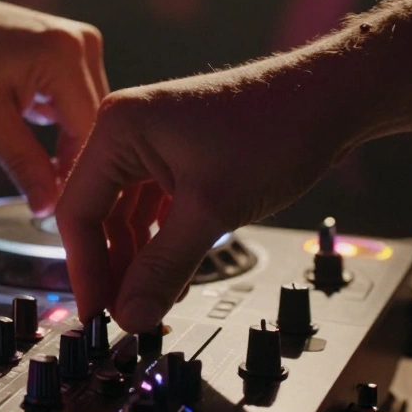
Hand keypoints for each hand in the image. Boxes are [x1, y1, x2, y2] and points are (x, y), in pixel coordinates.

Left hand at [0, 0, 106, 215]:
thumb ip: (22, 164)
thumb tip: (48, 209)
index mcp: (64, 55)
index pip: (89, 131)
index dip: (76, 174)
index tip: (58, 209)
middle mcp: (83, 42)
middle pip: (95, 122)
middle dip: (72, 160)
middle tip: (47, 199)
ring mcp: (82, 41)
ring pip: (89, 113)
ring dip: (67, 142)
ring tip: (41, 169)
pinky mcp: (74, 47)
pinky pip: (79, 97)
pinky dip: (62, 122)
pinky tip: (36, 134)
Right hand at [55, 52, 377, 332]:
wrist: (333, 97)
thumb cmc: (276, 128)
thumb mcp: (212, 209)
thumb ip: (165, 267)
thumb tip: (132, 314)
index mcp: (117, 129)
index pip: (78, 211)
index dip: (85, 268)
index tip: (98, 311)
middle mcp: (127, 131)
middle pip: (99, 214)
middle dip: (112, 268)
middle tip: (124, 314)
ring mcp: (152, 142)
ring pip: (127, 215)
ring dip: (137, 259)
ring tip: (148, 301)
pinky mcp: (177, 154)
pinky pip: (154, 208)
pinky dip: (160, 243)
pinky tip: (173, 276)